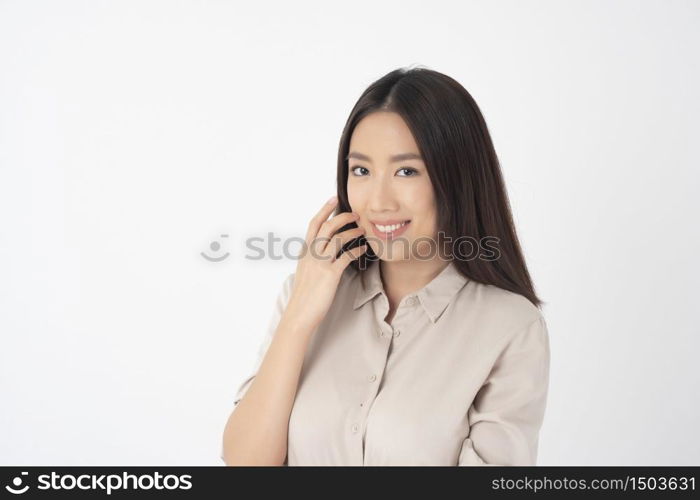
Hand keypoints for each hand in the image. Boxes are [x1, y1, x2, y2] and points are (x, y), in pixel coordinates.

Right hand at [282, 196, 367, 332]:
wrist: (299, 313)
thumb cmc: (304, 295)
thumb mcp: (304, 271)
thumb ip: (311, 258)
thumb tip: (321, 250)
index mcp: (304, 251)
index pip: (314, 224)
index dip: (324, 210)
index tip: (333, 199)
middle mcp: (311, 254)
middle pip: (326, 227)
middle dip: (342, 217)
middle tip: (355, 214)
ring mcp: (320, 264)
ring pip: (337, 239)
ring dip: (352, 232)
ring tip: (363, 229)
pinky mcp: (330, 275)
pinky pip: (346, 257)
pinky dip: (357, 250)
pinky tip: (364, 250)